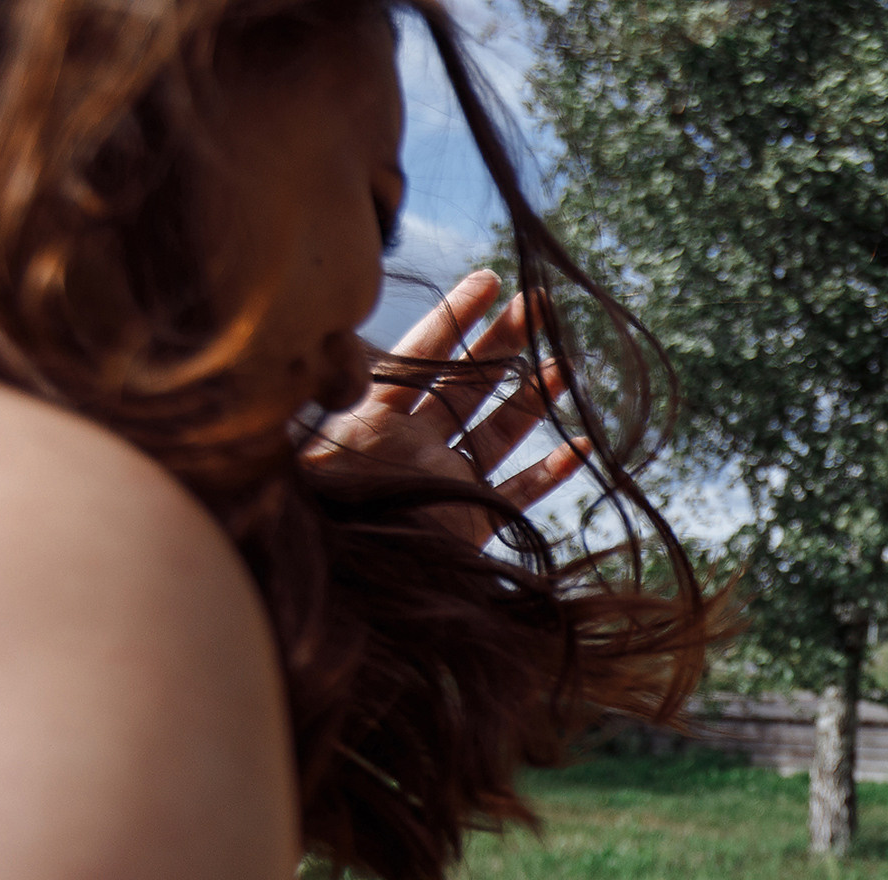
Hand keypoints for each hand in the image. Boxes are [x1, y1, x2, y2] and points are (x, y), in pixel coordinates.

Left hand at [303, 270, 587, 543]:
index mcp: (373, 420)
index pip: (419, 357)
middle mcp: (413, 445)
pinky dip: (550, 473)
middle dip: (504, 342)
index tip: (488, 281)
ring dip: (534, 397)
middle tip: (538, 305)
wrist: (330, 590)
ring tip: (565, 364)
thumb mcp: (307, 445)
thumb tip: (333, 338)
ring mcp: (446, 481)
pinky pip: (519, 495)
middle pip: (466, 383)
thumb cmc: (312, 518)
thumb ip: (324, 395)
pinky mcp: (471, 523)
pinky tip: (580, 446)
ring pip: (499, 431)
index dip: (454, 318)